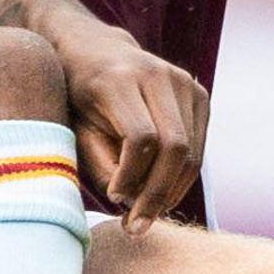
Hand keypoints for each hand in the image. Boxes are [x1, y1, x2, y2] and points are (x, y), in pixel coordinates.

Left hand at [53, 23, 207, 226]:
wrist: (94, 48)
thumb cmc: (77, 95)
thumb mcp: (75, 127)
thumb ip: (100, 162)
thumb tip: (130, 198)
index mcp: (119, 78)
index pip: (140, 138)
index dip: (131, 175)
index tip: (113, 197)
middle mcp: (157, 74)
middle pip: (174, 147)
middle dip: (157, 194)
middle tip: (137, 226)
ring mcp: (184, 81)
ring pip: (192, 151)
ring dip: (172, 191)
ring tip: (147, 213)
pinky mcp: (199, 93)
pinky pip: (199, 147)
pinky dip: (182, 177)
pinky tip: (160, 192)